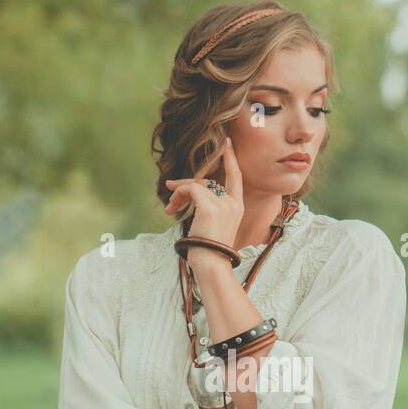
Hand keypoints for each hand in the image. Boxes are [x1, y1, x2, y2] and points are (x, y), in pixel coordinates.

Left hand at [163, 136, 244, 251]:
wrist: (210, 265)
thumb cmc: (209, 252)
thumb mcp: (212, 227)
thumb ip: (208, 210)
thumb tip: (189, 196)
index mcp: (237, 207)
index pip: (236, 177)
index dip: (231, 159)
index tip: (226, 143)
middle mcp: (233, 203)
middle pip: (208, 181)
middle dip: (186, 184)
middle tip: (170, 189)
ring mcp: (223, 204)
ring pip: (197, 185)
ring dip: (179, 193)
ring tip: (169, 208)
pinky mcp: (210, 207)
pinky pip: (191, 189)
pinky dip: (179, 195)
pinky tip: (171, 209)